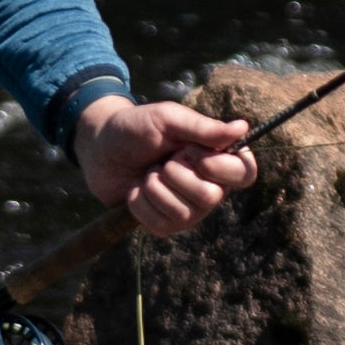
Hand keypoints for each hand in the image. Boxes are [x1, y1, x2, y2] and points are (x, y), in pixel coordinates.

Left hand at [73, 92, 256, 240]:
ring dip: (156, 188)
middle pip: (211, 197)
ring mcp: (187, 209)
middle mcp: (209, 186)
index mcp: (217, 158)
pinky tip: (136, 190)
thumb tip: (243, 128)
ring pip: (184, 213)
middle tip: (162, 161)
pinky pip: (161, 225)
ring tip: (147, 173)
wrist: (99, 147)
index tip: (193, 153)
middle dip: (177, 176)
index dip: (221, 168)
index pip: (245, 173)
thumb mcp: (167, 119)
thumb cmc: (136, 127)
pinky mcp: (164, 224)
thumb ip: (202, 127)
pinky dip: (142, 204)